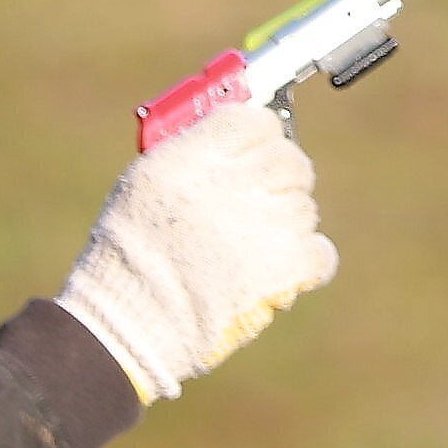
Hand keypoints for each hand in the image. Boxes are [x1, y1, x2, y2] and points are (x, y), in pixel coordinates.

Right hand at [56, 101, 338, 403]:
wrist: (128, 327)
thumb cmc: (128, 260)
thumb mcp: (141, 187)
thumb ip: (190, 155)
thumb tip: (239, 134)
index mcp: (188, 161)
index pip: (253, 120)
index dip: (263, 132)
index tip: (260, 147)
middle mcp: (227, 187)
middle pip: (289, 159)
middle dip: (285, 177)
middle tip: (267, 198)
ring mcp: (259, 228)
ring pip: (305, 207)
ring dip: (288, 224)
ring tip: (254, 248)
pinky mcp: (282, 270)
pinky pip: (320, 252)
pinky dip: (307, 263)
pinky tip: (280, 272)